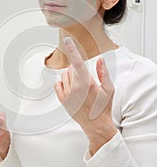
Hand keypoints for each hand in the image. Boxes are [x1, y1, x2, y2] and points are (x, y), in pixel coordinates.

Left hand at [54, 37, 117, 154]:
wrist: (96, 125)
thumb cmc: (104, 107)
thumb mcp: (109, 89)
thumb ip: (103, 72)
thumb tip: (99, 59)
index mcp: (87, 83)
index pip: (78, 62)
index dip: (73, 49)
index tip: (68, 40)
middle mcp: (75, 88)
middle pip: (71, 67)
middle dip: (78, 69)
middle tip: (86, 79)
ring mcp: (67, 94)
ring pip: (64, 75)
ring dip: (71, 76)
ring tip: (80, 86)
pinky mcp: (62, 100)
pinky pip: (58, 84)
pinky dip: (63, 83)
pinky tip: (72, 89)